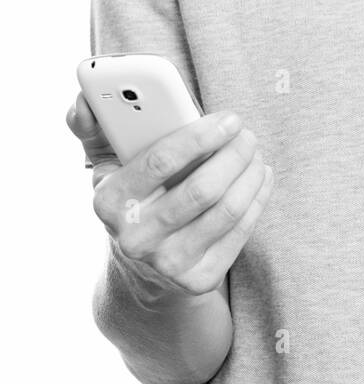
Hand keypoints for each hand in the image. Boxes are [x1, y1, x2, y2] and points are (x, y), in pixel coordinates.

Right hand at [66, 95, 273, 295]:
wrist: (141, 271)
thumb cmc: (132, 199)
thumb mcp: (106, 166)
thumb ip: (94, 129)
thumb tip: (84, 103)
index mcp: (109, 202)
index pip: (160, 161)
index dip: (200, 136)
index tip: (229, 118)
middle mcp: (135, 238)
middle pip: (202, 189)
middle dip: (234, 154)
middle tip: (247, 133)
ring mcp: (168, 264)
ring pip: (226, 210)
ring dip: (250, 173)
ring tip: (254, 153)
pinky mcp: (199, 280)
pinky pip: (240, 231)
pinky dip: (257, 197)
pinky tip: (260, 177)